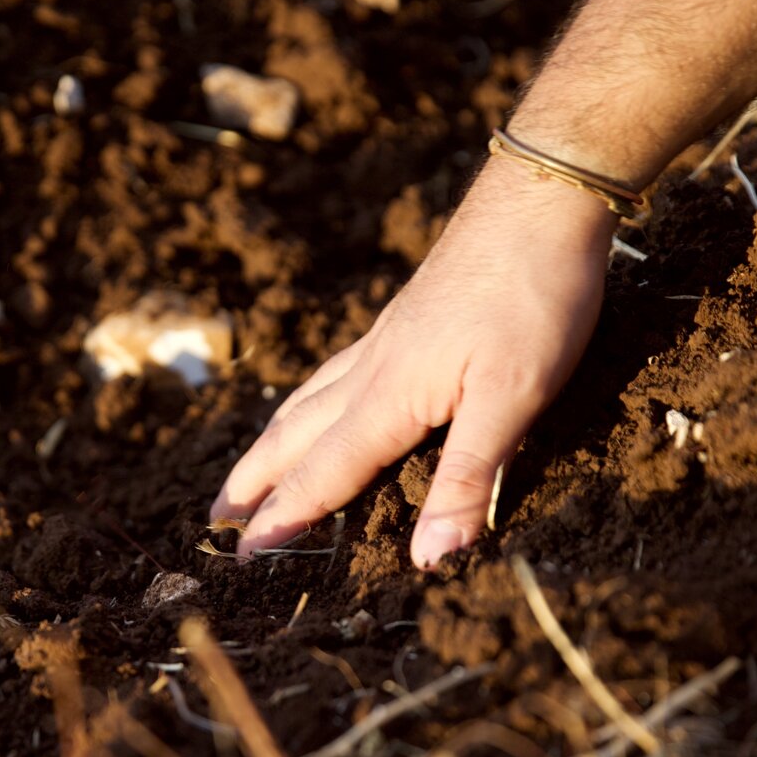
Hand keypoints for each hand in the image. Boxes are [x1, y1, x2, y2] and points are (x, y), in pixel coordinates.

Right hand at [211, 158, 617, 568]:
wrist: (540, 198)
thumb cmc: (531, 297)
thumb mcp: (513, 399)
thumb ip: (468, 479)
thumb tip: (429, 559)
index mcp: (389, 398)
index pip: (323, 473)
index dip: (284, 519)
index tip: (245, 557)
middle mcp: (372, 370)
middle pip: (296, 435)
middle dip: (256, 482)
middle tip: (216, 517)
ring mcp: (385, 341)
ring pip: (309, 400)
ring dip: (273, 442)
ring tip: (249, 468)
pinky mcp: (404, 320)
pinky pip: (336, 373)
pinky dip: (308, 400)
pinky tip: (320, 397)